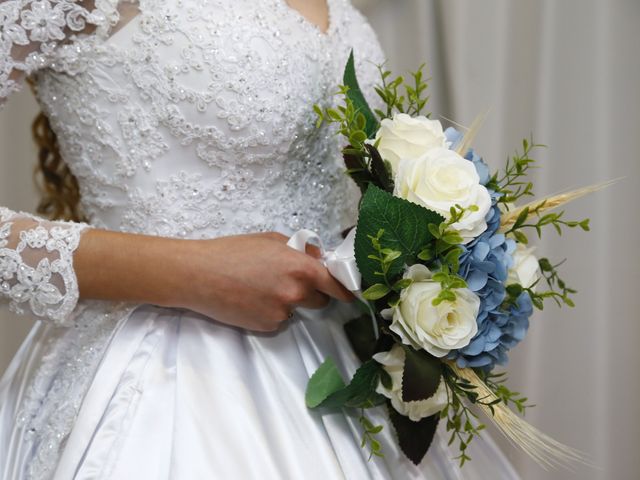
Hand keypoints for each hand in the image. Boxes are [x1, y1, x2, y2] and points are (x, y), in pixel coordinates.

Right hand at [178, 232, 354, 331]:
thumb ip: (301, 250)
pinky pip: (279, 319)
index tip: (350, 292)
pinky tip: (251, 299)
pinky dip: (271, 311)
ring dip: (289, 302)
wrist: (198, 275)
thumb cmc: (232, 251)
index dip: (345, 289)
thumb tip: (321, 258)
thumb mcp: (271, 239)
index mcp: (301, 268)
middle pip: (320, 300)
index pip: (337, 285)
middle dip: (310, 293)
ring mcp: (281, 312)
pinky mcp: (266, 326)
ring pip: (297, 310)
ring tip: (261, 288)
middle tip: (287, 280)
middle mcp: (296, 293)